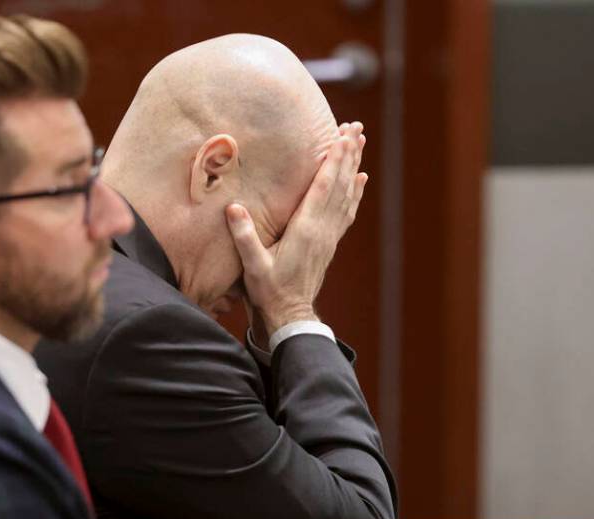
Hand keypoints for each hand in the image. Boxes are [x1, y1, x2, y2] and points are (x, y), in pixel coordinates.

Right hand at [226, 122, 366, 337]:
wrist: (290, 314)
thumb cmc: (269, 290)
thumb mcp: (252, 265)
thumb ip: (244, 237)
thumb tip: (233, 209)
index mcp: (305, 229)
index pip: (323, 188)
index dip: (333, 161)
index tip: (341, 137)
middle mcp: (322, 229)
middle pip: (340, 184)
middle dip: (347, 155)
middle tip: (355, 128)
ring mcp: (329, 236)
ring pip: (347, 194)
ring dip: (353, 167)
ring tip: (359, 143)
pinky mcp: (330, 243)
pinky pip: (347, 211)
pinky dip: (355, 192)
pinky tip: (360, 179)